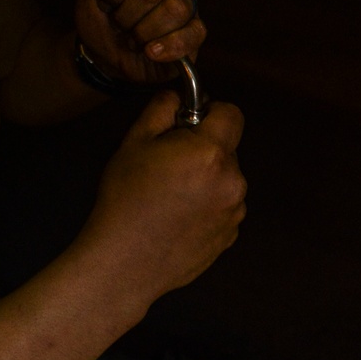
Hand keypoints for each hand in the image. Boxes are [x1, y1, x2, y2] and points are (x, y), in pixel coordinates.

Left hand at [74, 0, 205, 85]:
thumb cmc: (99, 18)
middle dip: (126, 14)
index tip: (104, 1)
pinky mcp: (196, 30)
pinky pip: (191, 34)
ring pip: (174, 9)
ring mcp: (186, 0)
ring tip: (134, 37)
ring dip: (144, 32)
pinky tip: (151, 51)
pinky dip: (166, 47)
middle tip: (119, 22)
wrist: (104, 57)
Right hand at [79, 90, 245, 304]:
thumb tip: (176, 97)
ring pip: (225, 180)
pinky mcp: (230, 237)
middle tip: (167, 165)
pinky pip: (224, 208)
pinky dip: (207, 207)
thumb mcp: (134, 143)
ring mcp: (235, 213)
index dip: (210, 111)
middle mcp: (233, 181)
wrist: (125, 262)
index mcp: (211, 153)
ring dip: (206, 179)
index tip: (187, 124)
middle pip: (227, 149)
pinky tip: (176, 218)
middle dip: (203, 149)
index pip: (232, 113)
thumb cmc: (125, 198)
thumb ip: (160, 110)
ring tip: (169, 196)